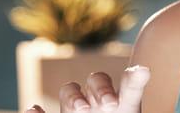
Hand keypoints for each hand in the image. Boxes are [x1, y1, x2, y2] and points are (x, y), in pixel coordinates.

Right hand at [26, 65, 150, 112]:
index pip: (129, 87)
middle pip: (98, 81)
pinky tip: (35, 110)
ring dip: (74, 96)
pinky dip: (36, 112)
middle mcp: (98, 102)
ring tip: (81, 110)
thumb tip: (143, 71)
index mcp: (123, 104)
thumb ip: (131, 93)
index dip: (133, 80)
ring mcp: (75, 109)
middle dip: (103, 89)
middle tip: (111, 105)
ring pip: (70, 90)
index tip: (143, 73)